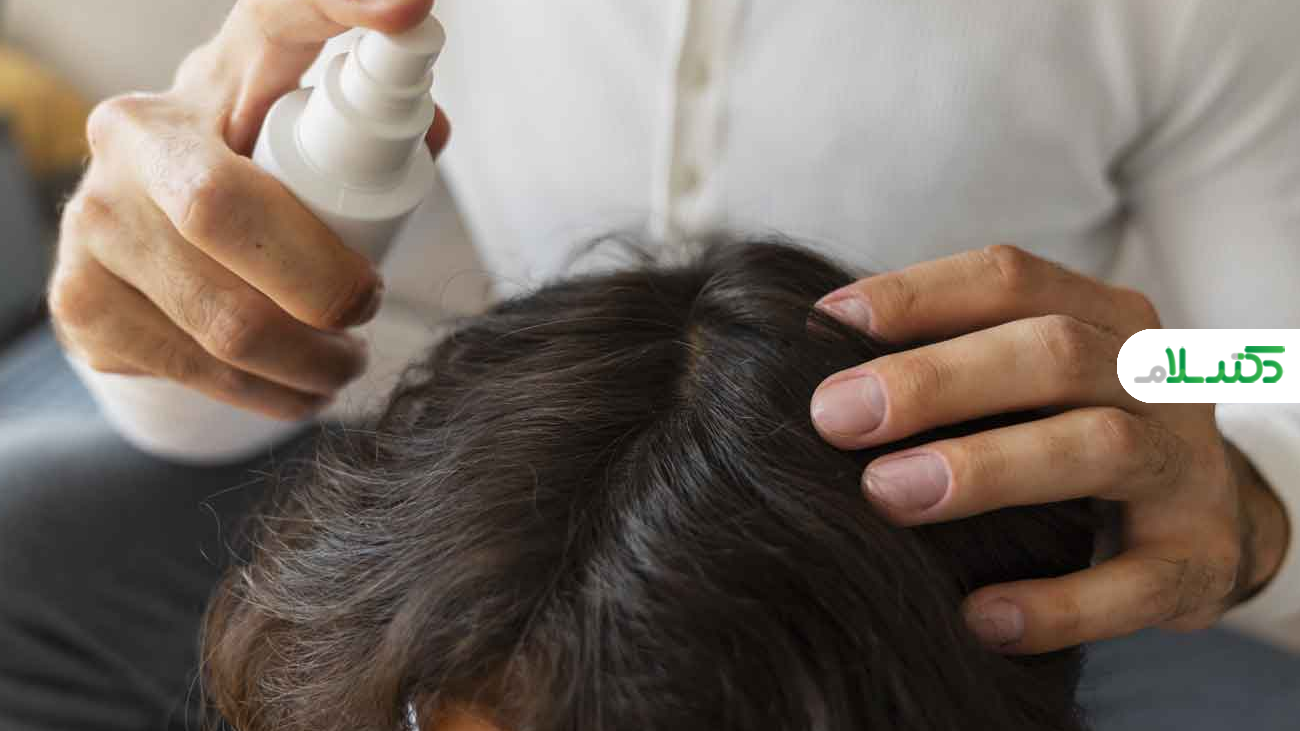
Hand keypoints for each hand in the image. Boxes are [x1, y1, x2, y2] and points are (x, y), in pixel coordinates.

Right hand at [49, 0, 451, 419]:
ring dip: (311, 362)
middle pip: (229, 212)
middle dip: (325, 285)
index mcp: (212, 77)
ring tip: (345, 363)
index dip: (341, 4)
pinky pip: (194, 370)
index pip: (277, 18)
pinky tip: (294, 388)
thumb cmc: (256, 184)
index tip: (410, 8)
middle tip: (367, 309)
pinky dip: (268, 395)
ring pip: (225, 319)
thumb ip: (371, 130)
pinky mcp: (80, 301)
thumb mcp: (308, 141)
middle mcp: (135, 134)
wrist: (149, 246)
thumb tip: (430, 130)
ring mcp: (94, 219)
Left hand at [810, 245, 1291, 652]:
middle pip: (1051, 352)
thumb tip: (819, 359)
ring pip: (1097, 447)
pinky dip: (1056, 604)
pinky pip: (1136, 583)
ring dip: (984, 468)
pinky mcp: (1200, 559)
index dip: (916, 296)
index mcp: (1103, 316)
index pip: (1010, 279)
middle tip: (835, 417)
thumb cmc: (1074, 433)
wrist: (1208, 521)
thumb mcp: (1031, 382)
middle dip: (935, 381)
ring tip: (886, 495)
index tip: (827, 324)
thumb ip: (949, 361)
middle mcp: (1151, 377)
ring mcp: (1185, 466)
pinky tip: (978, 616)